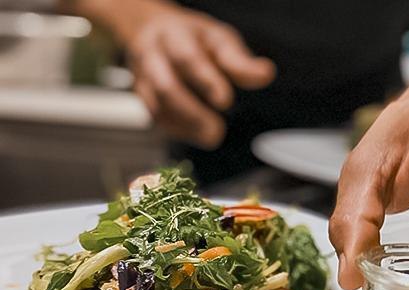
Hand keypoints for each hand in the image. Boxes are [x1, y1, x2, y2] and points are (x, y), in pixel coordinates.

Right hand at [118, 0, 274, 147]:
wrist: (158, 32)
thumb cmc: (196, 39)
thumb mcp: (220, 41)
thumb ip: (239, 61)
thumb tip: (266, 74)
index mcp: (175, 35)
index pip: (187, 58)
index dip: (206, 80)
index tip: (225, 101)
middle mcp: (152, 54)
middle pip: (166, 86)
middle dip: (193, 113)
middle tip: (217, 132)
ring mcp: (142, 76)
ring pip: (156, 106)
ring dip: (185, 126)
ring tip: (211, 137)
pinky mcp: (141, 94)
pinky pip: (155, 117)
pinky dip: (177, 130)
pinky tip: (196, 135)